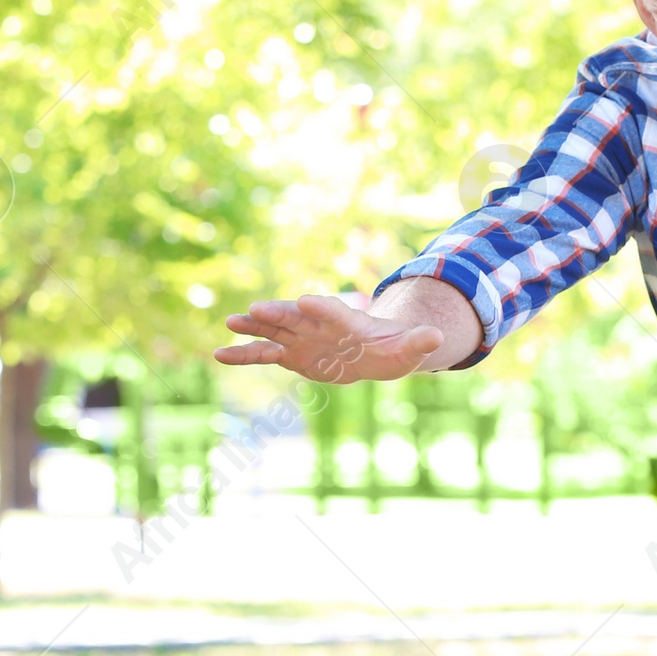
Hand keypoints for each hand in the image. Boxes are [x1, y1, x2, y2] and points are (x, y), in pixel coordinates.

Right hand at [215, 293, 444, 381]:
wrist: (376, 354)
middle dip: (278, 312)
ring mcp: (302, 338)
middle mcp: (319, 325)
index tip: (306, 301)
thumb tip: (437, 338)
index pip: (333, 311)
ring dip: (254, 328)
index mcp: (347, 321)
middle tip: (256, 309)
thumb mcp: (410, 348)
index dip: (321, 307)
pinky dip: (244, 354)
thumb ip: (419, 342)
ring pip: (274, 331)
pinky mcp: (291, 355)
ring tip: (230, 323)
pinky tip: (220, 353)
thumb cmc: (394, 349)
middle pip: (296, 316)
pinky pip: (264, 354)